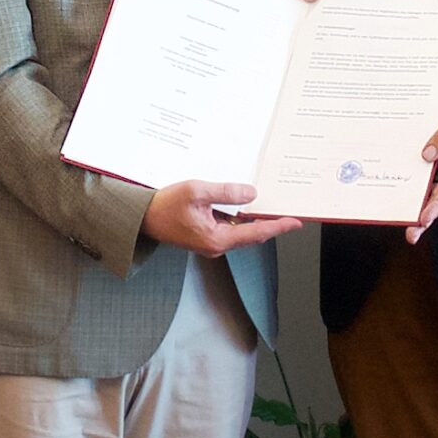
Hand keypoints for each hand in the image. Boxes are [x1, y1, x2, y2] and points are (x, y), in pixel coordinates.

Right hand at [143, 178, 299, 254]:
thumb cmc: (165, 206)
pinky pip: (228, 228)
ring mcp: (210, 242)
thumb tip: (250, 194)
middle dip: (268, 222)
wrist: (143, 218)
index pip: (256, 233)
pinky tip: (240, 205)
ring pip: (240, 231)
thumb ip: (226, 193)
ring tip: (266, 205)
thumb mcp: (197, 191)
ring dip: (252, 219)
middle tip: (286, 212)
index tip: (295, 223)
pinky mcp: (205, 236)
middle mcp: (216, 245)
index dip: (277, 227)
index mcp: (217, 238)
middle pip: (251, 234)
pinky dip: (238, 218)